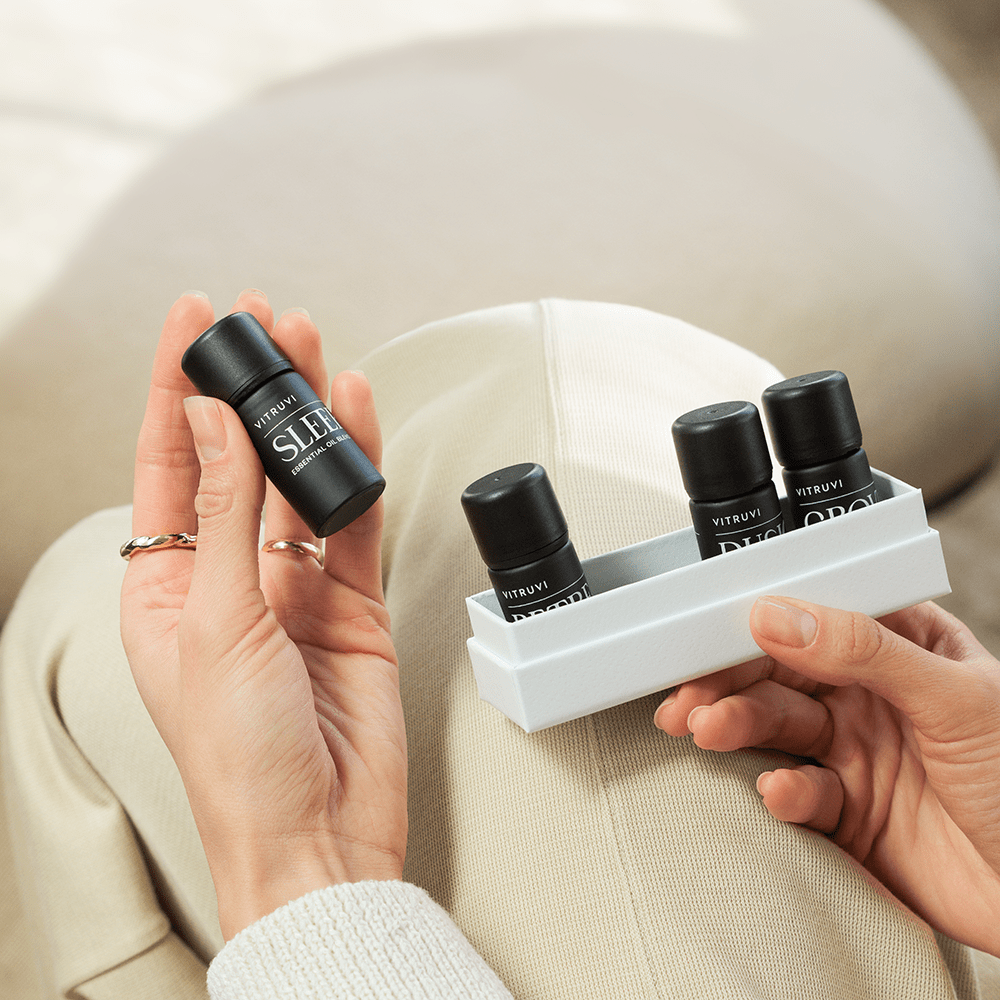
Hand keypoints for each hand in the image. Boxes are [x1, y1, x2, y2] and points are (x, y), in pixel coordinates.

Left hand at [121, 290, 406, 939]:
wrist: (320, 831)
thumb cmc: (243, 759)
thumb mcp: (217, 623)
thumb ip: (225, 516)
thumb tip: (213, 422)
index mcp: (166, 587)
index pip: (168, 462)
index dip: (176, 387)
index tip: (192, 322)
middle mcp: (229, 577)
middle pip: (238, 458)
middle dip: (248, 387)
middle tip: (262, 322)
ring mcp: (294, 586)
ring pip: (299, 478)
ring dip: (304, 414)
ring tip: (311, 348)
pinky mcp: (352, 600)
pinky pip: (353, 517)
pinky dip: (356, 465)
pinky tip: (356, 415)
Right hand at [655, 596, 999, 955]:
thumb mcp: (954, 699)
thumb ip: (864, 650)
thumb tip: (781, 616)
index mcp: (903, 646)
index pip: (817, 619)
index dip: (762, 624)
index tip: (713, 636)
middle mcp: (872, 694)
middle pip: (782, 674)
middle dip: (730, 683)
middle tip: (693, 698)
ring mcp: (856, 752)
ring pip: (777, 728)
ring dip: (738, 727)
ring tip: (711, 731)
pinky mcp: (845, 811)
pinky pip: (795, 792)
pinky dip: (780, 791)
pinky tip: (781, 790)